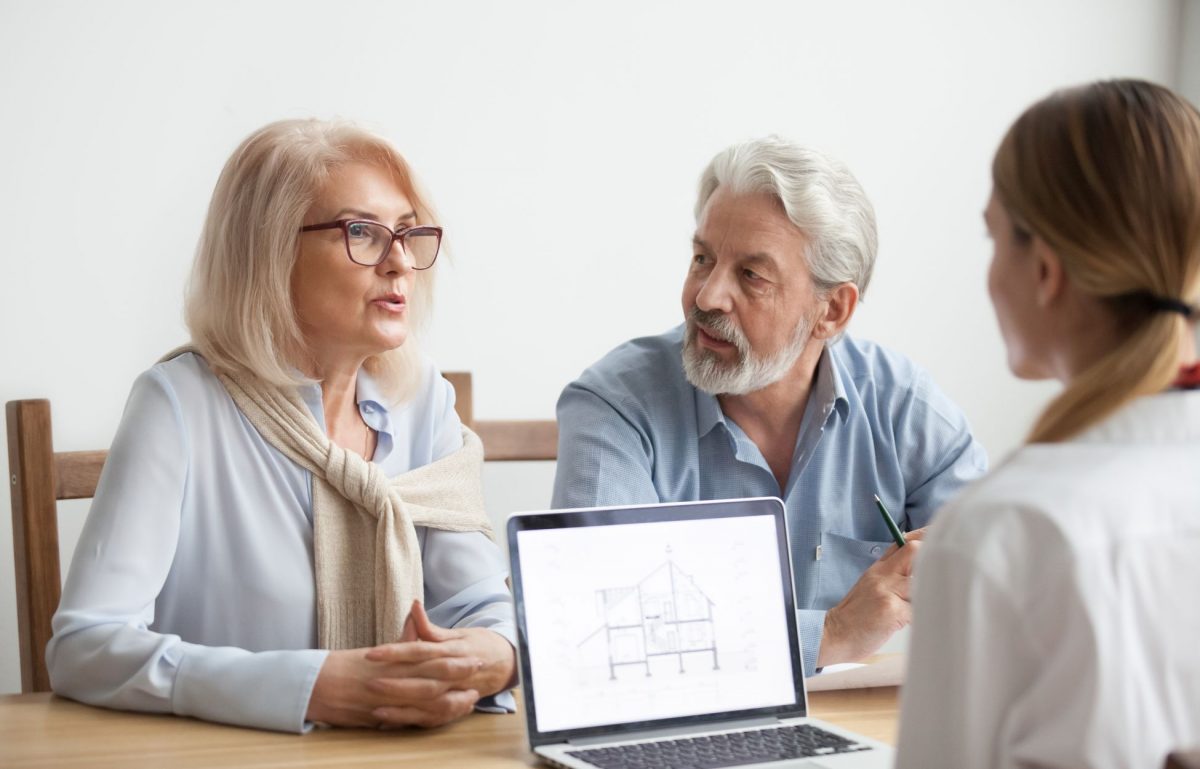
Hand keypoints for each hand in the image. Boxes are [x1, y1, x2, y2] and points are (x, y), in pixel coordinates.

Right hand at [306, 644, 480, 728]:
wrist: (313, 685)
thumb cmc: (345, 666)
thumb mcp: (377, 652)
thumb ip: (402, 640)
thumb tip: (416, 617)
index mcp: (392, 659)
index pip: (429, 657)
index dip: (454, 658)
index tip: (474, 655)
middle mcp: (391, 677)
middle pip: (432, 677)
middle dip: (459, 675)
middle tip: (481, 671)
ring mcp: (386, 698)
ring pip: (424, 700)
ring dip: (451, 700)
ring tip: (471, 698)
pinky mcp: (378, 717)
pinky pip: (408, 720)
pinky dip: (428, 719)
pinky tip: (444, 717)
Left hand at [364, 601, 516, 718]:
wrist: (507, 664)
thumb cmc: (478, 645)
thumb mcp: (458, 633)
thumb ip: (431, 626)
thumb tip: (414, 606)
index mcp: (453, 651)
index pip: (421, 651)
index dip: (396, 652)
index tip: (372, 653)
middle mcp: (455, 674)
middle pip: (424, 681)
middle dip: (396, 684)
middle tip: (369, 682)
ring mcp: (455, 694)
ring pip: (428, 703)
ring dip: (402, 707)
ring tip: (375, 708)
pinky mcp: (453, 708)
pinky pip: (431, 718)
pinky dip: (411, 721)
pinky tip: (389, 721)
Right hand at [816, 530, 926, 667]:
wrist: (834, 635)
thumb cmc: (856, 617)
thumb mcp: (870, 587)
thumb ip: (892, 577)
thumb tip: (920, 571)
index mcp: (878, 569)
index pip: (903, 543)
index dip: (923, 538)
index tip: (938, 539)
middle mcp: (882, 575)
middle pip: (914, 551)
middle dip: (932, 557)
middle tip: (945, 571)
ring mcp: (886, 591)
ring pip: (921, 581)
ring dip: (927, 594)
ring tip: (921, 608)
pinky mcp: (891, 610)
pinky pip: (917, 609)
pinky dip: (919, 617)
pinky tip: (907, 625)